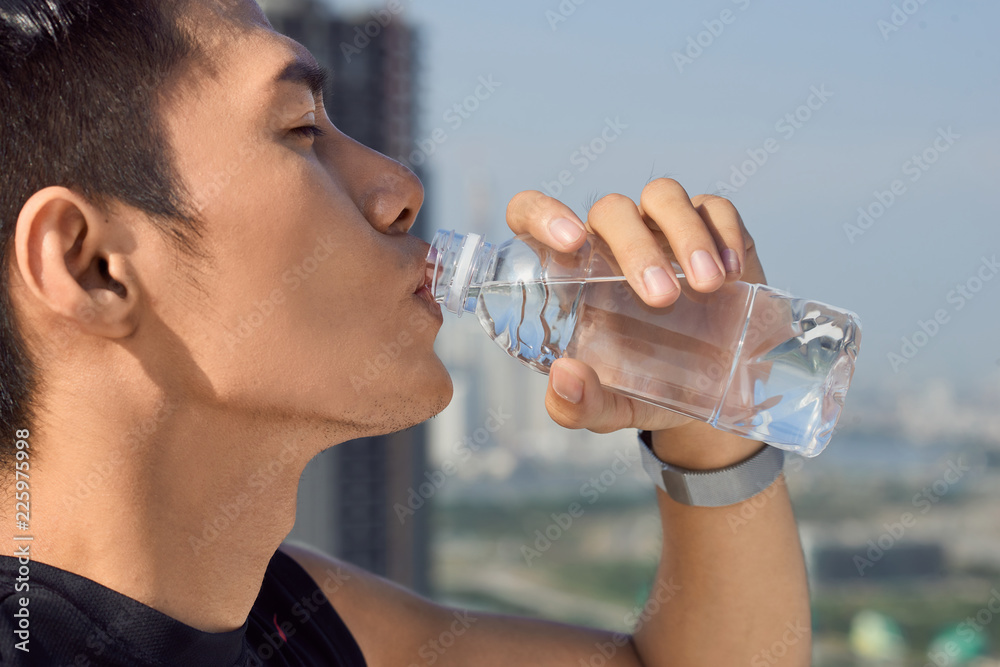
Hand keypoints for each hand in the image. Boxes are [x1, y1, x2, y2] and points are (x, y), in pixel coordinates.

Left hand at [506, 178, 765, 436]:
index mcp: (571, 272)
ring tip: (708, 286)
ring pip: (662, 195)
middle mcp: (611, 240)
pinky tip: (732, 274)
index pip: (532, 214)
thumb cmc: (644, 389)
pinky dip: (724, 232)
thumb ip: (577, 405)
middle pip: (611, 210)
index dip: (541, 213)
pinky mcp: (711, 229)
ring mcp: (662, 229)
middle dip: (636, 248)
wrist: (713, 393)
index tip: (570, 242)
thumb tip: (564, 376)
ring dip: (685, 235)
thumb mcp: (608, 410)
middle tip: (662, 299)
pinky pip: (713, 207)